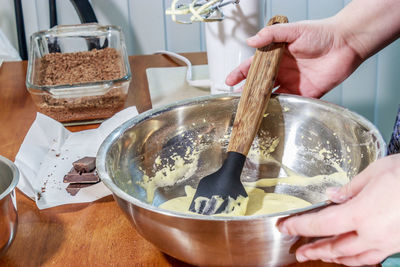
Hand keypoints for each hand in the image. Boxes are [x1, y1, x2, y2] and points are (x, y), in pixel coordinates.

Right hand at [226, 18, 362, 97]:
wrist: (346, 42)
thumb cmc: (321, 32)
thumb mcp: (293, 30)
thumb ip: (271, 34)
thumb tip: (250, 41)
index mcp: (277, 56)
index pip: (254, 66)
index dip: (240, 73)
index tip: (229, 80)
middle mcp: (283, 70)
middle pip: (260, 83)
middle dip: (248, 91)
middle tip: (237, 99)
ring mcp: (294, 82)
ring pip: (273, 95)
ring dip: (262, 102)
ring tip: (250, 109)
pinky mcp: (307, 92)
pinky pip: (292, 102)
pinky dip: (282, 108)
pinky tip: (272, 112)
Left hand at [277, 154, 399, 265]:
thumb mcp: (375, 173)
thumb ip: (350, 188)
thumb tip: (332, 197)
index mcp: (362, 214)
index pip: (321, 224)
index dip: (300, 227)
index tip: (285, 227)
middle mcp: (373, 234)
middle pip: (336, 247)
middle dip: (315, 250)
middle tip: (299, 253)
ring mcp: (389, 243)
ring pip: (356, 258)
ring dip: (334, 258)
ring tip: (320, 257)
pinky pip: (373, 257)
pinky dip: (357, 259)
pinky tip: (352, 257)